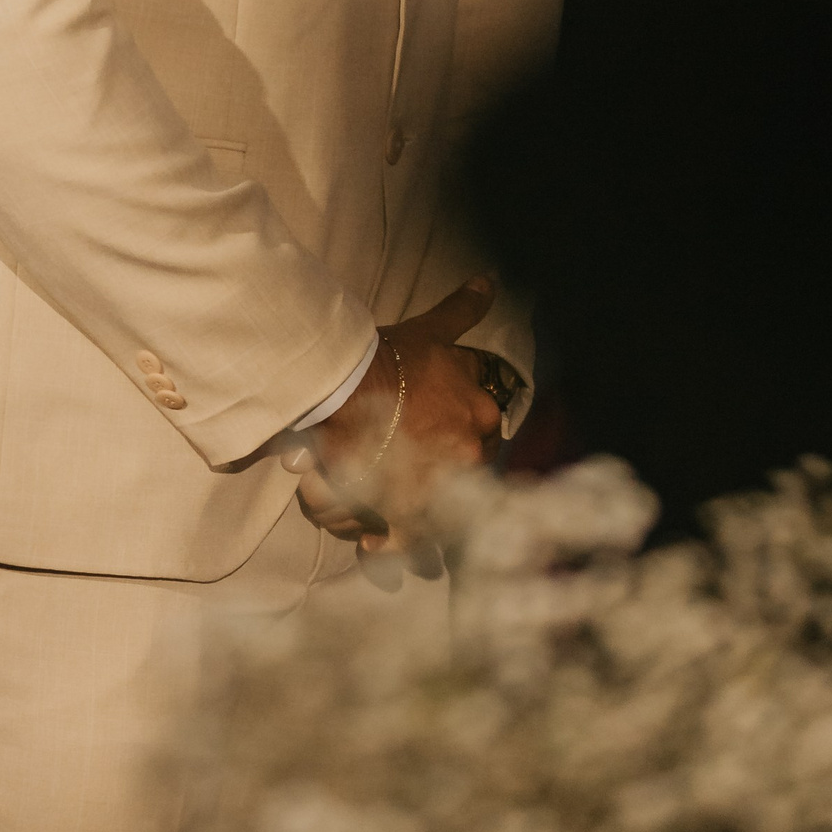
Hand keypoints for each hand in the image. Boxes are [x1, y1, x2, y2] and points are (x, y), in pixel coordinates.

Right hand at [296, 277, 505, 554]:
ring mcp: (441, 490)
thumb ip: (463, 309)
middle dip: (442, 486)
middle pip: (465, 483)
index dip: (460, 444)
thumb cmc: (388, 356)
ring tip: (391, 520)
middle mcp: (469, 456)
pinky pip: (405, 546)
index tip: (434, 443)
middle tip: (410, 476)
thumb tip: (489, 280)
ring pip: (440, 521)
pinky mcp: (405, 517)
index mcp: (480, 416)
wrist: (342, 383)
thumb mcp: (432, 331)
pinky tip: (372, 549)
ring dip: (420, 525)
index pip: (485, 439)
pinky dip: (388, 550)